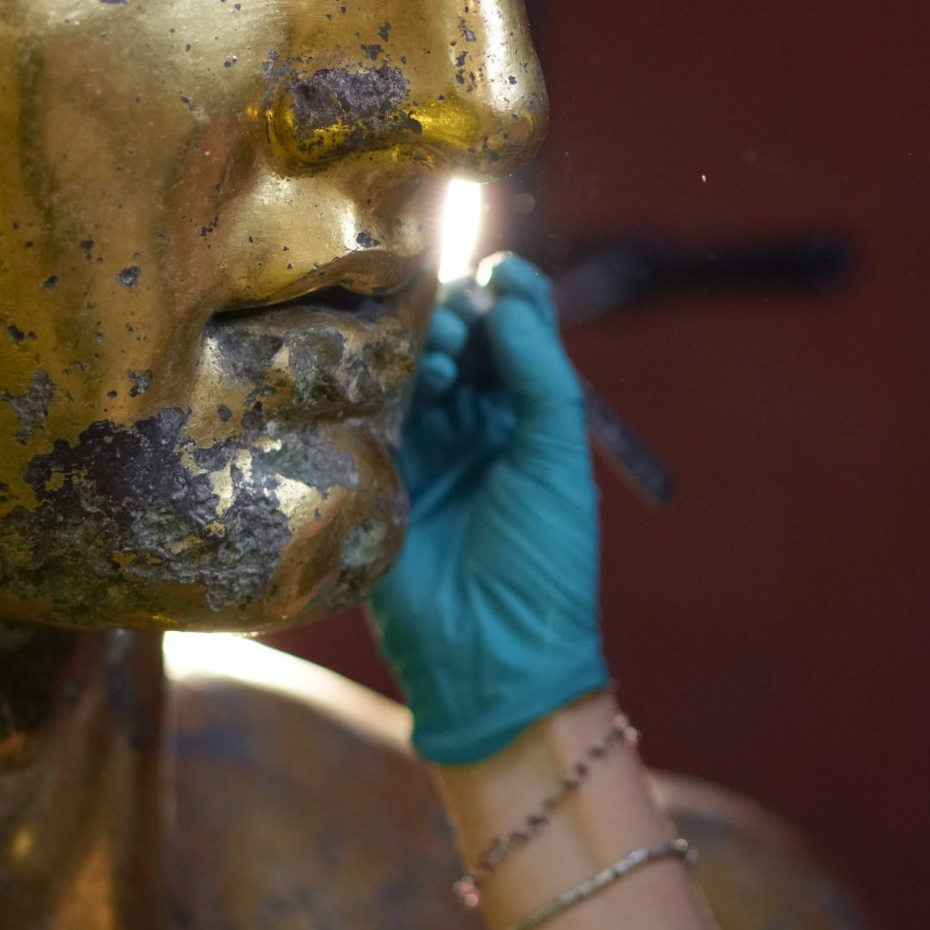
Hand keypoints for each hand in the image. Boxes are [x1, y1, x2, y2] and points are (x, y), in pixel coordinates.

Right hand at [367, 256, 608, 763]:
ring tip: (439, 365)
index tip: (499, 272)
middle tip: (459, 329)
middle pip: (458, 336)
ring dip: (426, 347)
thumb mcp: (558, 458)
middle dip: (458, 315)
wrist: (493, 656)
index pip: (513, 333)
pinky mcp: (372, 475)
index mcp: (526, 419)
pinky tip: (405, 384)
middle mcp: (472, 424)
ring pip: (412, 366)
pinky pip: (371, 410)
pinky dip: (387, 385)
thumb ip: (540, 372)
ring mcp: (420, 448)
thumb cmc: (544, 563)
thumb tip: (505, 294)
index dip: (507, 294)